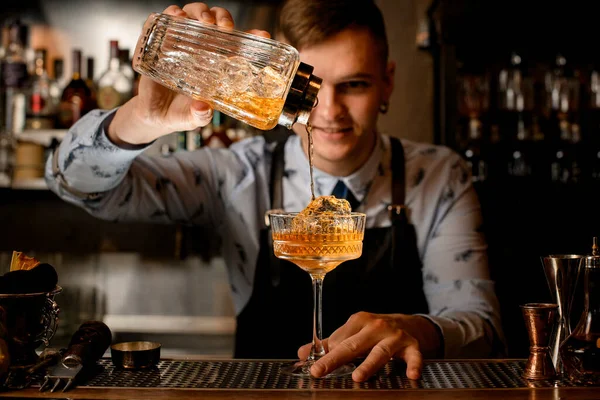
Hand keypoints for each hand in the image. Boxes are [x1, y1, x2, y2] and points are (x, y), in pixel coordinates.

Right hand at [108, 3, 270, 145]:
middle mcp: (200, 49)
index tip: (262, 35)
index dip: (251, 36)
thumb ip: (200, 116)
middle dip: (222, 17)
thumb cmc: (180, 114)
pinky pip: (163, 21)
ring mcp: (179, 43)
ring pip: (191, 14)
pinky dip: (169, 14)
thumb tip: (203, 108)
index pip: (237, 43)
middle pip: (214, 21)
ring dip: (198, 11)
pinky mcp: (157, 43)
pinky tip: (175, 17)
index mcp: (216, 64)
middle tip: (224, 27)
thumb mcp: (193, 118)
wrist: (154, 116)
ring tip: (202, 21)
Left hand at [298, 312, 439, 381]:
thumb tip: (301, 354)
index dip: (325, 354)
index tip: (313, 368)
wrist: (409, 324)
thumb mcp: (353, 333)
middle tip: (320, 370)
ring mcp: (394, 336)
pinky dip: (414, 364)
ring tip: (357, 376)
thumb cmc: (375, 332)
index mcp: (358, 321)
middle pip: (354, 345)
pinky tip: (412, 374)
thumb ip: (329, 345)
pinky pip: (414, 356)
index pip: (339, 339)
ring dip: (369, 364)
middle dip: (336, 358)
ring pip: (380, 351)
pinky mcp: (412, 346)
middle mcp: (375, 326)